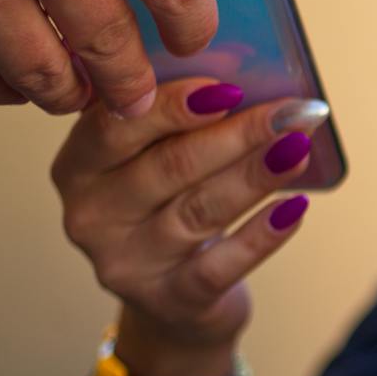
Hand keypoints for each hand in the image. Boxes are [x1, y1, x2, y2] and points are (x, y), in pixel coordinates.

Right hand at [52, 79, 328, 375]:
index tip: (229, 85)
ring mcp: (126, 262)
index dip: (173, 104)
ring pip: (199, 210)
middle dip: (236, 134)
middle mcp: (91, 214)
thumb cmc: (168, 207)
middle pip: (169, 166)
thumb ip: (177, 121)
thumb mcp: (154, 161)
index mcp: (78, 165)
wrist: (171, 302)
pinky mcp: (168, 299)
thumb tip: (243, 73)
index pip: (118, 125)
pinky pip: (221, 264)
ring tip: (298, 148)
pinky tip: (295, 208)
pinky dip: (262, 234)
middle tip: (290, 112)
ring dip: (256, 175)